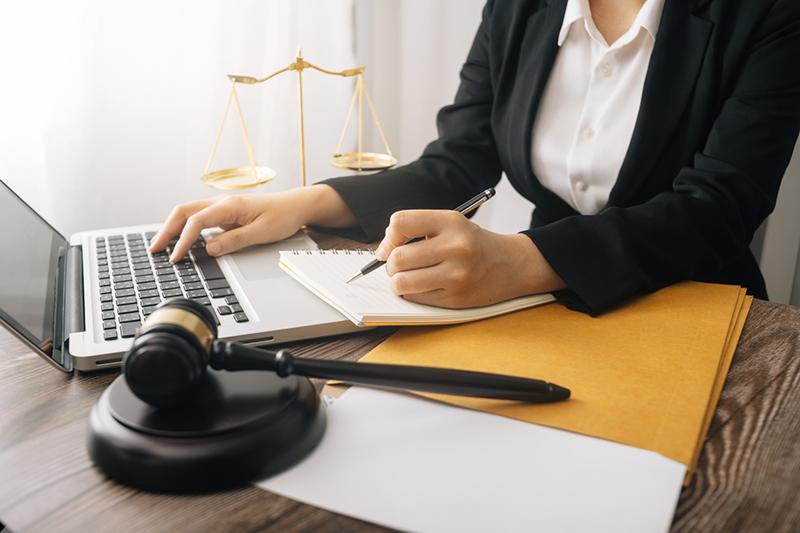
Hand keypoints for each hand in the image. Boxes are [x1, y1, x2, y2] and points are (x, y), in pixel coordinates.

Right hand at [149, 185, 355, 261]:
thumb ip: (235, 241)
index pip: (197, 222)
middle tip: (154, 249)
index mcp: (230, 205)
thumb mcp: (262, 233)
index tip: (175, 258)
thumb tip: (209, 249)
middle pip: (184, 212)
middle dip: (167, 230)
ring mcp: (222, 206)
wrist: (296, 206)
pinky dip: (185, 227)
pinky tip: (181, 240)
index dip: (183, 241)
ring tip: (162, 245)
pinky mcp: (225, 213)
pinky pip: (199, 218)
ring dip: (173, 227)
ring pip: (189, 213)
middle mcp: (222, 202)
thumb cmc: (283, 216)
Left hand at [375, 210, 564, 307]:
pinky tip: (426, 286)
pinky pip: (416, 298)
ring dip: (398, 282)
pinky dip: (413, 293)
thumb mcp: (451, 224)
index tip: (389, 247)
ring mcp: (457, 275)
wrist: (511, 264)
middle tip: (400, 265)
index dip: (388, 237)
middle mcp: (456, 247)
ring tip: (409, 277)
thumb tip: (381, 252)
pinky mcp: (456, 298)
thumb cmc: (473, 244)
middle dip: (391, 264)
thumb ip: (418, 230)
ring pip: (401, 282)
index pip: (400, 222)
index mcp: (451, 222)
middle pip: (397, 258)